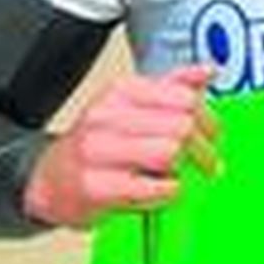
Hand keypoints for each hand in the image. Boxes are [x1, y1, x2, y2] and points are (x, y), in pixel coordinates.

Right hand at [22, 65, 219, 228]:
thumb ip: (172, 87)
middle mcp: (106, 116)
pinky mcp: (95, 186)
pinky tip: (159, 190)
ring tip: (176, 175)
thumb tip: (207, 71)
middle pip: (182, 127)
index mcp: (121, 91)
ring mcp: (97, 151)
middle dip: (203, 148)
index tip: (212, 134)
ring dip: (183, 170)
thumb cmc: (99, 144)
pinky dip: (167, 192)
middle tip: (206, 161)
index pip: (184, 98)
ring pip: (170, 153)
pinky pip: (154, 188)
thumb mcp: (132, 106)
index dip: (208, 119)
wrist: (51, 180)